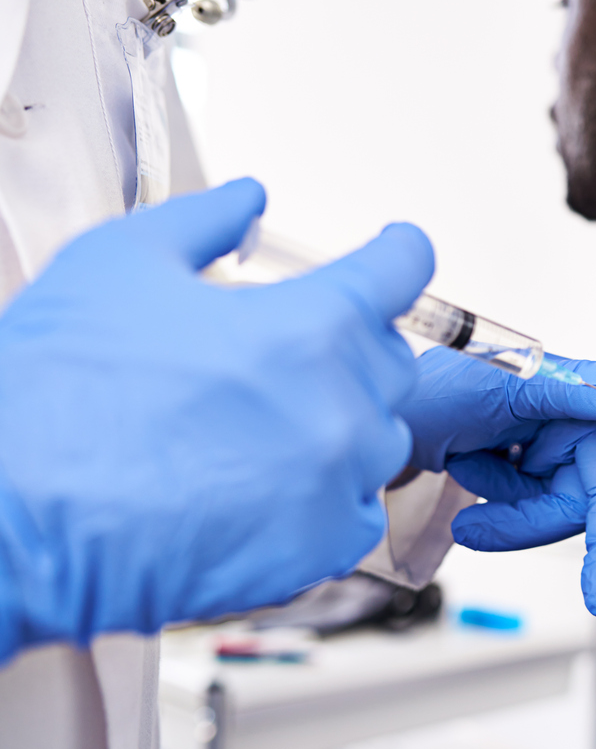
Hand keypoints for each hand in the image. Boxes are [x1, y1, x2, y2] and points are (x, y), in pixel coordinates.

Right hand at [0, 180, 432, 659]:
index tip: (396, 252)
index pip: (403, 268)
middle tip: (282, 354)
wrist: (14, 521)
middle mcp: (342, 406)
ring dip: (338, 421)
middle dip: (349, 344)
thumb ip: (205, 221)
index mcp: (310, 326)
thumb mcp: (118, 263)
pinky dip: (330, 494)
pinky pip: (360, 509)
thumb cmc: (55, 397)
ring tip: (258, 428)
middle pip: (390, 358)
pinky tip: (269, 486)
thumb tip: (250, 198)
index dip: (397, 252)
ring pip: (379, 436)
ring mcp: (337, 483)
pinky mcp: (321, 550)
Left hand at [397, 346, 595, 614]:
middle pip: (579, 502)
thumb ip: (573, 390)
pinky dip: (495, 496)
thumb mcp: (507, 385)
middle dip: (526, 519)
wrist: (391, 402)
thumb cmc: (445, 379)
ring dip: (504, 504)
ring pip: (547, 508)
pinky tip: (466, 464)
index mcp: (588, 397)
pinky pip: (524, 504)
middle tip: (476, 532)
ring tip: (463, 468)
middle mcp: (577, 424)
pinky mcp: (526, 466)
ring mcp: (551, 448)